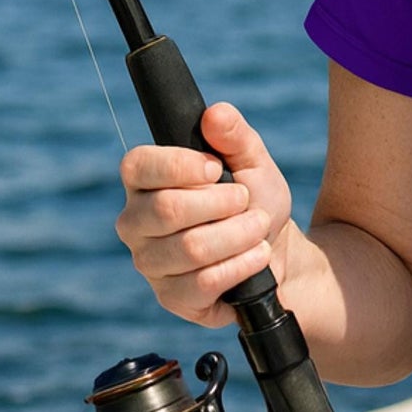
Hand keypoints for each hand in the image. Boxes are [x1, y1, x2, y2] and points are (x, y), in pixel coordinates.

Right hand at [116, 103, 294, 328]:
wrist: (276, 251)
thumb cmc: (254, 201)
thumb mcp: (253, 162)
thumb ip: (235, 136)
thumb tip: (215, 113)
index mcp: (146, 182)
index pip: (137, 165)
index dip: (179, 165)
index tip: (216, 168)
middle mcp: (136, 223)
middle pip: (167, 209)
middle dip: (224, 202)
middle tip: (246, 200)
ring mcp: (150, 263)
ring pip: (191, 247)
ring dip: (240, 234)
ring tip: (258, 227)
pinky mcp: (171, 298)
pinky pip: (205, 282)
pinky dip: (243, 264)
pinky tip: (256, 256)